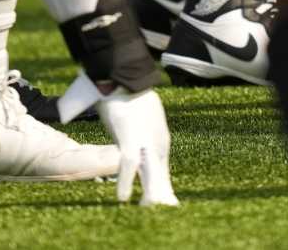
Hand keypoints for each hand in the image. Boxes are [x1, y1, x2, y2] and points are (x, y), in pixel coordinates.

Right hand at [98, 86, 177, 205]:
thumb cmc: (130, 94)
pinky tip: (122, 198)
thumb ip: (141, 135)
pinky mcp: (130, 137)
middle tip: (165, 213)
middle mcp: (156, 144)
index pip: (162, 171)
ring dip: (150, 195)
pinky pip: (129, 164)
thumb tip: (133, 145)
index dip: (162, 190)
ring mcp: (144, 141)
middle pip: (161, 177)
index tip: (165, 205)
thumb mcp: (141, 119)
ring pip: (151, 174)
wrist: (126, 74)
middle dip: (162, 197)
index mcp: (159, 140)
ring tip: (148, 211)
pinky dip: (126, 181)